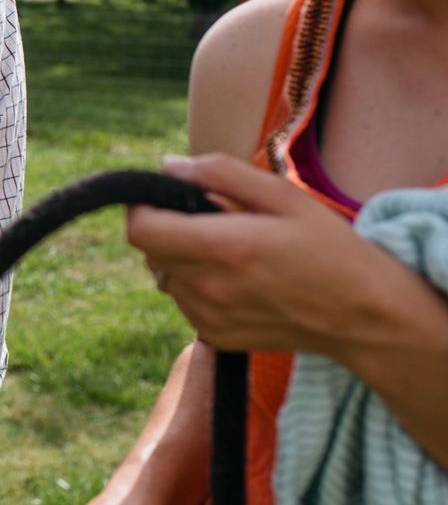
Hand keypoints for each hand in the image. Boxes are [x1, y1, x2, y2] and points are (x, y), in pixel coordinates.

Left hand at [127, 154, 393, 355]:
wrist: (364, 316)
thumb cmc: (328, 247)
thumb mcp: (282, 195)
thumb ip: (220, 174)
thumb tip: (169, 167)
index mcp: (222, 248)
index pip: (140, 230)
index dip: (142, 207)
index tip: (165, 196)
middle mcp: (208, 287)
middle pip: (150, 251)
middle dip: (166, 228)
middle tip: (211, 219)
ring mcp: (208, 317)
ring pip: (165, 276)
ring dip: (182, 258)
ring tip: (232, 251)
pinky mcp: (214, 337)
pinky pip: (184, 301)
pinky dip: (197, 285)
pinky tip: (238, 280)